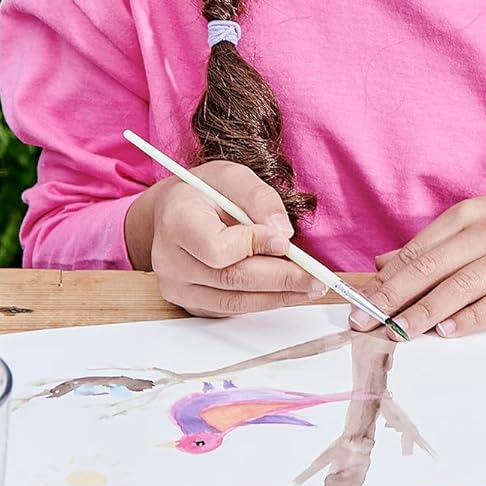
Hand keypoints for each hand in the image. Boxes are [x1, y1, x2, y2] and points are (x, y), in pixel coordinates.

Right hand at [127, 160, 322, 317]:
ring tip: (311, 287)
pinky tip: (288, 291)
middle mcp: (169, 260)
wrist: (175, 212)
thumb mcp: (233, 176)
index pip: (217, 247)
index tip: (285, 241)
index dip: (254, 247)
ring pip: (234, 301)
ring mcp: (177, 286)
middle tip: (316, 276)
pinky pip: (232, 309)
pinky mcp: (191, 303)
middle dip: (281, 278)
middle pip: (231, 279)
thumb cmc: (204, 192)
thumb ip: (259, 198)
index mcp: (177, 221)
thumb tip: (282, 232)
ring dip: (278, 296)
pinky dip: (265, 301)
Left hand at [356, 185, 485, 338]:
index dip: (384, 280)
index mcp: (472, 215)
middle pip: (432, 268)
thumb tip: (384, 264)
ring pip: (462, 286)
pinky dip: (473, 318)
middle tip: (363, 323)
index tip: (357, 304)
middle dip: (392, 298)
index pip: (418, 251)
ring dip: (426, 312)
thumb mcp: (484, 220)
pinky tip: (450, 331)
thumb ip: (435, 244)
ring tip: (398, 333)